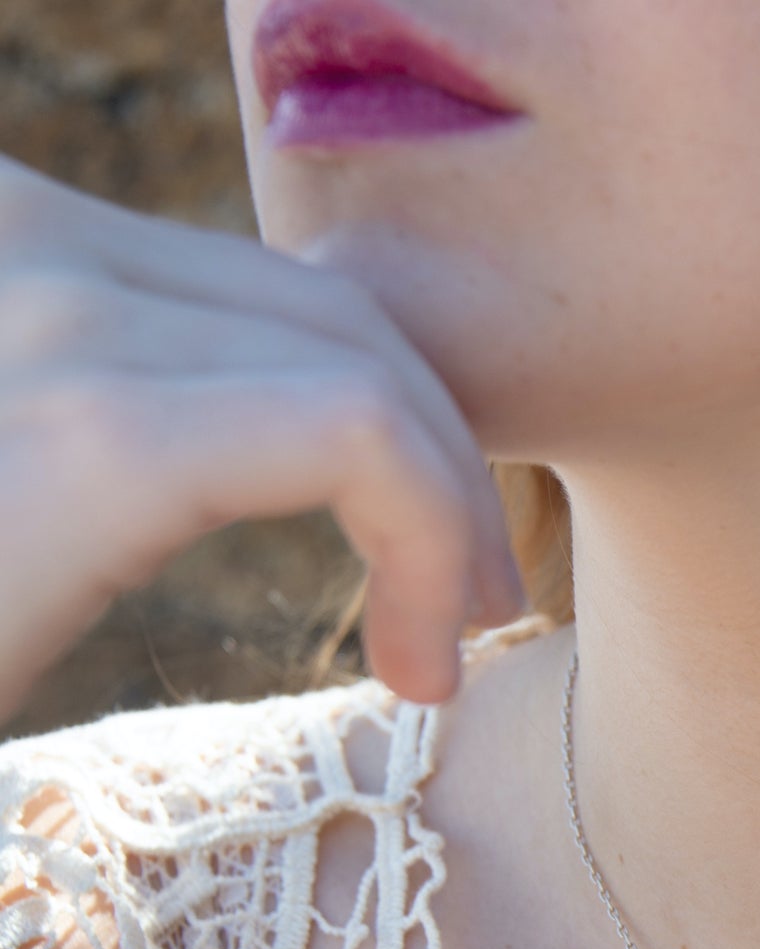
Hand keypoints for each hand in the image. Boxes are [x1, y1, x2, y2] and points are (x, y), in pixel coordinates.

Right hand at [0, 150, 525, 720]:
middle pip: (323, 308)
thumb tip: (225, 430)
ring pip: (361, 359)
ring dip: (450, 508)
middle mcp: (14, 237)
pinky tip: (422, 663)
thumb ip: (101, 440)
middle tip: (475, 607)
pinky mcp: (94, 426)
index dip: (386, 411)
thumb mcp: (28, 501)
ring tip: (448, 648)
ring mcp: (43, 307)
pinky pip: (354, 430)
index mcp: (5, 258)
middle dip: (439, 453)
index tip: (421, 567)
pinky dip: (433, 536)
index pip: (256, 288)